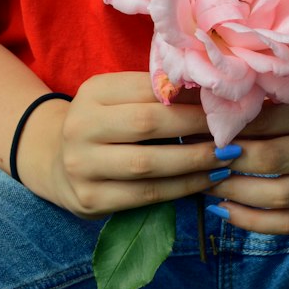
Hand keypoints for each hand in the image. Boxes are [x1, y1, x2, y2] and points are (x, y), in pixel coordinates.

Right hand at [19, 72, 226, 217]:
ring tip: (227, 157)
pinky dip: (181, 188)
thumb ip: (155, 94)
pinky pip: (145, 195)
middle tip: (232, 129)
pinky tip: (206, 180)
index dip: (188, 95)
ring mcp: (82, 165)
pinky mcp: (90, 199)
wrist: (56, 161)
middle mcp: (81, 126)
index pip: (147, 88)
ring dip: (195, 161)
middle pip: (148, 124)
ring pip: (148, 164)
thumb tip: (212, 92)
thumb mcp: (118, 98)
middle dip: (196, 126)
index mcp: (93, 91)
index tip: (223, 100)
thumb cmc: (104, 123)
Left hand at [204, 89, 288, 235]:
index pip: (269, 122)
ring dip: (237, 195)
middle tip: (201, 164)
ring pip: (281, 196)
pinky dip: (252, 222)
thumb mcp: (279, 100)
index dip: (233, 131)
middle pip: (274, 160)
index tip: (201, 136)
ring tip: (207, 187)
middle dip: (232, 164)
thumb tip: (196, 120)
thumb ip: (248, 109)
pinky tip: (224, 210)